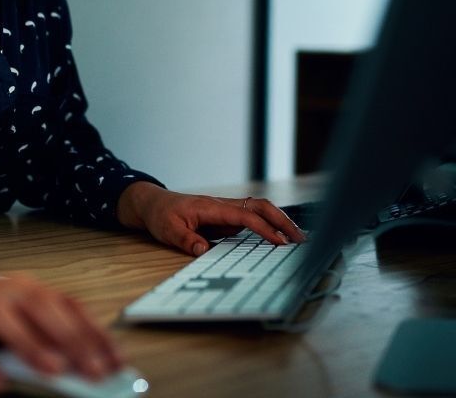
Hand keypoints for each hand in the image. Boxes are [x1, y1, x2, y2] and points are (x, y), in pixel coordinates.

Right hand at [0, 274, 122, 393]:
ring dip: (30, 345)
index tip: (118, 361)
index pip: (68, 306)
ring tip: (55, 371)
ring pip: (2, 321)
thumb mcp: (16, 327)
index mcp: (26, 290)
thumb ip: (45, 341)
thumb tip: (85, 369)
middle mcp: (2, 293)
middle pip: (41, 309)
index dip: (95, 332)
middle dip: (72, 340)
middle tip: (96, 371)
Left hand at [116, 182, 306, 255]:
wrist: (154, 204)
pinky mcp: (226, 218)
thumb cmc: (161, 215)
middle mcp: (224, 206)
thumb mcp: (168, 230)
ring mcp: (226, 211)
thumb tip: (203, 251)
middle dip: (282, 221)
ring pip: (260, 210)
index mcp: (212, 207)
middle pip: (261, 206)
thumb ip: (186, 240)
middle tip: (301, 240)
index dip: (263, 229)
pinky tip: (279, 239)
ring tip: (298, 240)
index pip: (245, 215)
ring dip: (279, 222)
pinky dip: (269, 226)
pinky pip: (252, 219)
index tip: (279, 243)